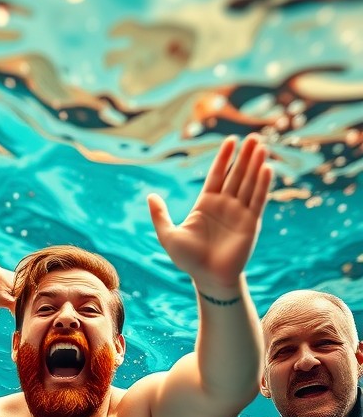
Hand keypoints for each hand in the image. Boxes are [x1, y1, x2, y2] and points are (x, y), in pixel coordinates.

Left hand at [148, 134, 271, 293]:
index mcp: (206, 203)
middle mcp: (225, 205)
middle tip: (254, 138)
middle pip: (236, 175)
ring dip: (256, 166)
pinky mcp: (250, 224)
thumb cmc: (188, 260)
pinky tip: (266, 169)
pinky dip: (262, 185)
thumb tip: (150, 196)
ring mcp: (239, 213)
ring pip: (249, 184)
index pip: (217, 174)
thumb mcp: (168, 236)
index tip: (231, 140)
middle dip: (245, 156)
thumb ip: (160, 215)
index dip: (224, 158)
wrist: (208, 279)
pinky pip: (257, 201)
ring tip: (262, 148)